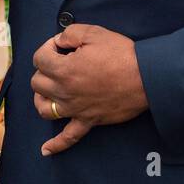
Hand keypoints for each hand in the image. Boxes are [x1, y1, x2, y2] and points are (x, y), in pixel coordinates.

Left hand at [31, 24, 148, 156]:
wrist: (146, 77)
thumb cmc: (122, 54)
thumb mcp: (94, 33)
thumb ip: (70, 33)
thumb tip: (59, 41)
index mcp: (64, 69)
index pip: (39, 58)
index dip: (48, 48)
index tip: (60, 46)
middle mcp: (65, 91)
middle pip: (37, 83)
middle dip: (45, 69)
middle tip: (61, 62)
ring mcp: (75, 109)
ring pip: (44, 109)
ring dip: (42, 98)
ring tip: (49, 90)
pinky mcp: (88, 121)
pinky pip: (69, 137)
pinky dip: (56, 145)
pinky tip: (46, 150)